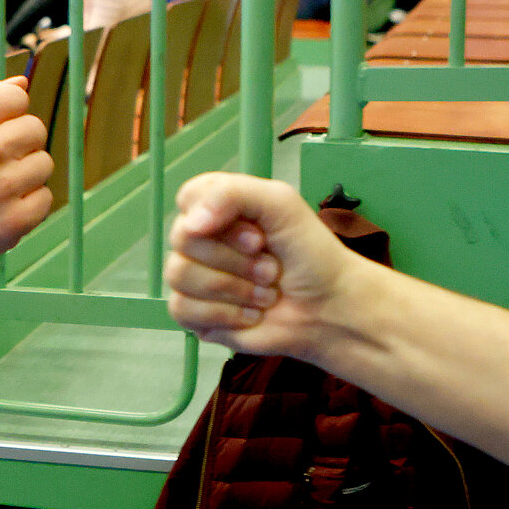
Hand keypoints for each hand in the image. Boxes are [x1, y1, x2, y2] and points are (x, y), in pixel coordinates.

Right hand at [0, 75, 51, 276]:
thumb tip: (22, 83)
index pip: (18, 97)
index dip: (6, 115)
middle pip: (36, 129)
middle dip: (18, 144)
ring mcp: (0, 187)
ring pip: (43, 164)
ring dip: (24, 174)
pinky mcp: (12, 222)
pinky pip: (45, 198)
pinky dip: (27, 205)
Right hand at [165, 173, 354, 358]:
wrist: (329, 308)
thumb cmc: (312, 256)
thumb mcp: (280, 203)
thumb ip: (231, 194)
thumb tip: (190, 222)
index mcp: (221, 209)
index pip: (188, 197)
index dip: (217, 218)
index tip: (257, 236)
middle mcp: (205, 241)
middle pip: (183, 239)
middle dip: (235, 259)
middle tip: (270, 268)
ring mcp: (198, 278)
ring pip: (179, 275)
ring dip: (233, 288)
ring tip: (264, 294)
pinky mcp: (197, 314)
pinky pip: (181, 309)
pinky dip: (224, 314)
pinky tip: (250, 315)